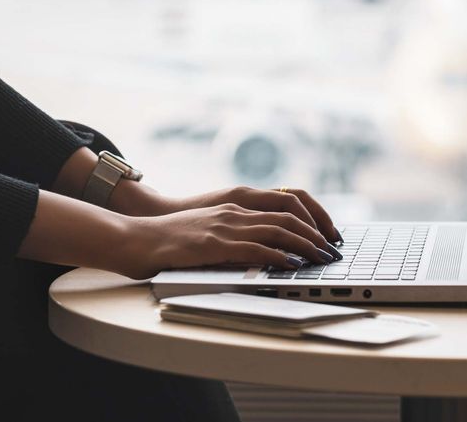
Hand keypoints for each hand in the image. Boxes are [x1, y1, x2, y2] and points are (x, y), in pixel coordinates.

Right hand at [52, 147, 342, 243]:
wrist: (134, 237)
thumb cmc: (170, 240)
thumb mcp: (210, 231)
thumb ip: (237, 236)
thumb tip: (265, 253)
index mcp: (236, 205)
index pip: (286, 202)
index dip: (312, 217)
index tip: (327, 234)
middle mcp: (235, 210)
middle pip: (289, 214)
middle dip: (316, 232)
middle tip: (333, 250)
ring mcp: (224, 225)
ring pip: (278, 229)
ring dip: (306, 245)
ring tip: (323, 258)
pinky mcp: (213, 244)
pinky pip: (254, 248)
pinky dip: (279, 256)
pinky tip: (293, 265)